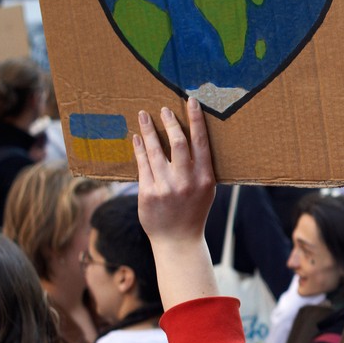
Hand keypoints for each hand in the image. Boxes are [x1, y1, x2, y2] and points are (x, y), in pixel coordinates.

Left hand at [133, 97, 214, 249]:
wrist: (178, 241)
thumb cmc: (193, 212)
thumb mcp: (206, 191)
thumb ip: (200, 168)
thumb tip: (191, 138)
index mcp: (205, 178)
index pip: (201, 142)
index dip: (196, 119)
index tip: (190, 101)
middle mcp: (186, 181)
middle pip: (178, 142)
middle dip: (170, 121)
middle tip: (164, 109)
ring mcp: (166, 187)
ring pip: (156, 150)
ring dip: (149, 130)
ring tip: (144, 115)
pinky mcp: (148, 193)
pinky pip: (142, 164)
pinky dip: (139, 148)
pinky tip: (137, 137)